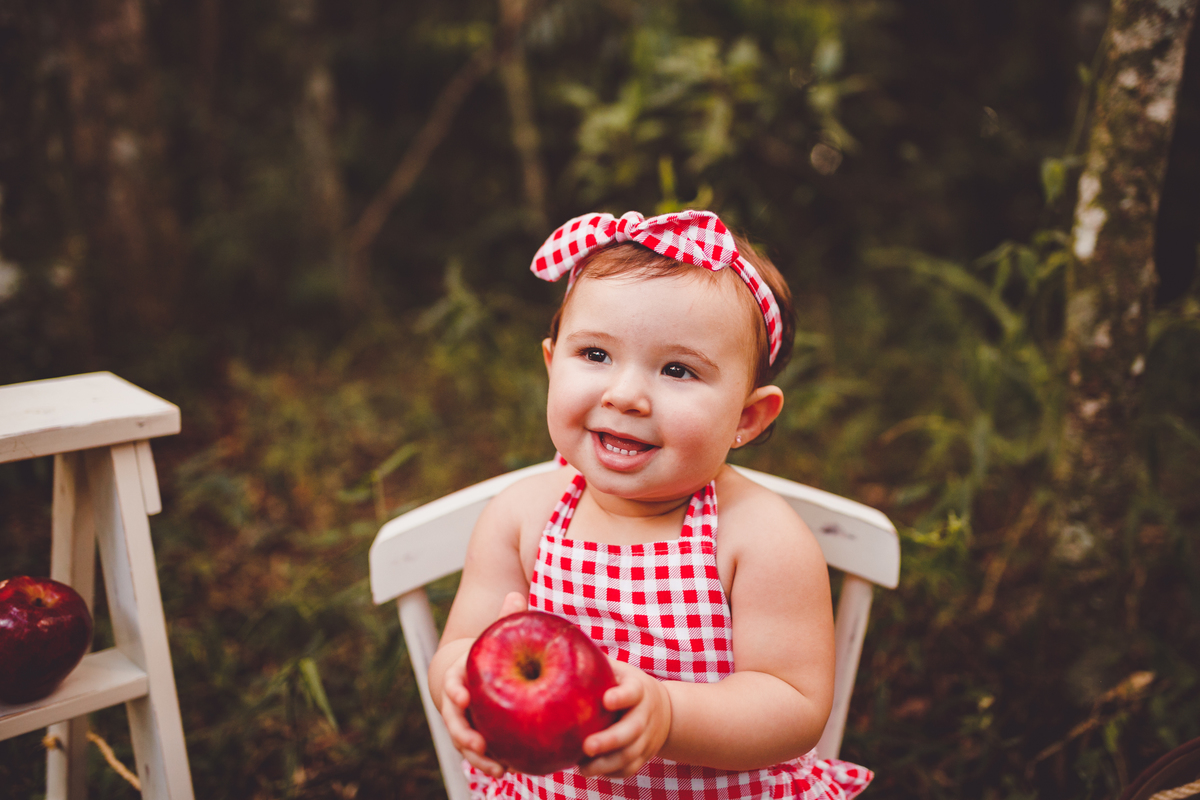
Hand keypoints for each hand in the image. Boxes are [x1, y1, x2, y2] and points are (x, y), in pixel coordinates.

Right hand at [437, 591, 528, 777]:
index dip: (455, 691)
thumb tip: (515, 595)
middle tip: (479, 743)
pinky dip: (489, 762)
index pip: (452, 683)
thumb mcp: (493, 635)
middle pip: (454, 721)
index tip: (463, 697)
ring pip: (465, 742)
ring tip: (498, 768)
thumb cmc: (488, 653)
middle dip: (464, 733)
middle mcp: (456, 702)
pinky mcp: (475, 735)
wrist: (474, 673)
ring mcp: (464, 721)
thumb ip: (504, 619)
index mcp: (459, 675)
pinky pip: (479, 753)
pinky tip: (509, 770)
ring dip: (478, 756)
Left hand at [578, 659, 671, 778]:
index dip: (622, 697)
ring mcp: (647, 737)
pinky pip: (630, 768)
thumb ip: (596, 662)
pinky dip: (612, 772)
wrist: (661, 710)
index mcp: (638, 689)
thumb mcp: (617, 670)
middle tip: (587, 746)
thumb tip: (563, 644)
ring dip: (607, 763)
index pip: (633, 692)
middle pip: (632, 730)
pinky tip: (592, 770)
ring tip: (583, 768)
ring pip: (631, 754)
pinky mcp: (644, 755)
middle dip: (610, 740)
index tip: (606, 700)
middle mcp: (645, 714)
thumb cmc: (625, 685)